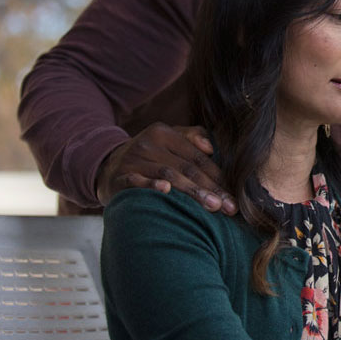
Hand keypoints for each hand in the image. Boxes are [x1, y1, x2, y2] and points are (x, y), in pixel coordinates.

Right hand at [95, 122, 234, 213]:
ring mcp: (132, 160)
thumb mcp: (168, 141)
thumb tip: (211, 147)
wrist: (106, 167)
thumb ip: (191, 137)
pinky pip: (136, 181)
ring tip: (212, 206)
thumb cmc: (149, 157)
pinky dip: (151, 186)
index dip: (218, 177)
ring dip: (192, 191)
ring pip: (168, 175)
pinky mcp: (118, 177)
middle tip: (229, 207)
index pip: (197, 157)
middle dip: (211, 188)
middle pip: (186, 167)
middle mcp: (148, 143)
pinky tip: (166, 192)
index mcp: (164, 133)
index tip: (234, 197)